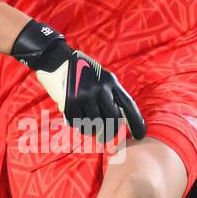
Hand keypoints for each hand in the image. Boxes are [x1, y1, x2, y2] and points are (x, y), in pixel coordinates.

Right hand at [10, 19, 145, 141]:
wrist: (56, 59)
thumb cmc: (82, 71)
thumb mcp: (101, 77)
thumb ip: (112, 95)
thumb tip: (122, 121)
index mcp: (111, 81)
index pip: (128, 105)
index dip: (136, 122)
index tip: (140, 136)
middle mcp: (100, 89)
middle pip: (113, 120)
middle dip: (112, 133)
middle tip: (108, 138)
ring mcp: (84, 96)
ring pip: (95, 125)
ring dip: (93, 130)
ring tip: (89, 123)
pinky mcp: (69, 103)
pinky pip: (79, 124)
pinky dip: (79, 126)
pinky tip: (78, 119)